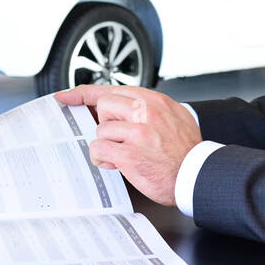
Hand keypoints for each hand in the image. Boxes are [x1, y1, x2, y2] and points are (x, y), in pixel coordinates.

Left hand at [55, 85, 200, 207]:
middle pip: (103, 105)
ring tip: (123, 153)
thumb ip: (150, 107)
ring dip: (108, 144)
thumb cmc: (186, 150)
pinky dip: (104, 159)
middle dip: (106, 122)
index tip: (67, 96)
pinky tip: (117, 163)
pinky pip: (100, 149)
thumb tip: (124, 105)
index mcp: (154, 100)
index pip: (112, 89)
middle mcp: (145, 112)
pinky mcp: (129, 154)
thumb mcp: (175, 116)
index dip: (85, 92)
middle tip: (119, 136)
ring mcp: (137, 132)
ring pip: (101, 129)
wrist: (197, 175)